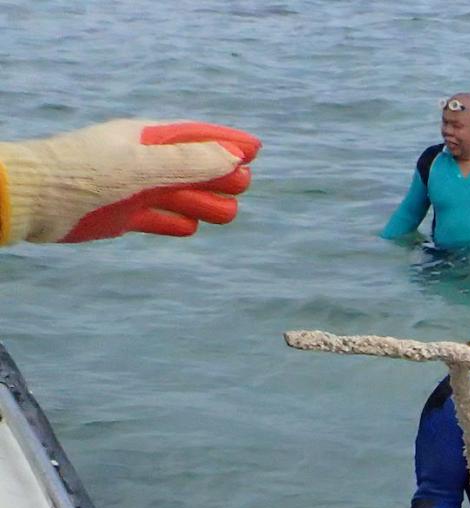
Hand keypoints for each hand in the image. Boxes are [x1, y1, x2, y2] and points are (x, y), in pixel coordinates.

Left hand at [0, 120, 259, 244]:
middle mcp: (139, 162)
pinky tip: (190, 228)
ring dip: (203, 202)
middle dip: (218, 174)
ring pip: (176, 195)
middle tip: (246, 183)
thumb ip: (189, 162)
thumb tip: (234, 158)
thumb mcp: (144, 165)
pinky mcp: (119, 215)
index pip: (194, 137)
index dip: (225, 142)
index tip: (255, 149)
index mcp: (143, 139)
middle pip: (189, 167)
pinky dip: (174, 222)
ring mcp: (129, 189)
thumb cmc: (86, 172)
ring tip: (229, 212)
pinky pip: (155, 218)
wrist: (34, 199)